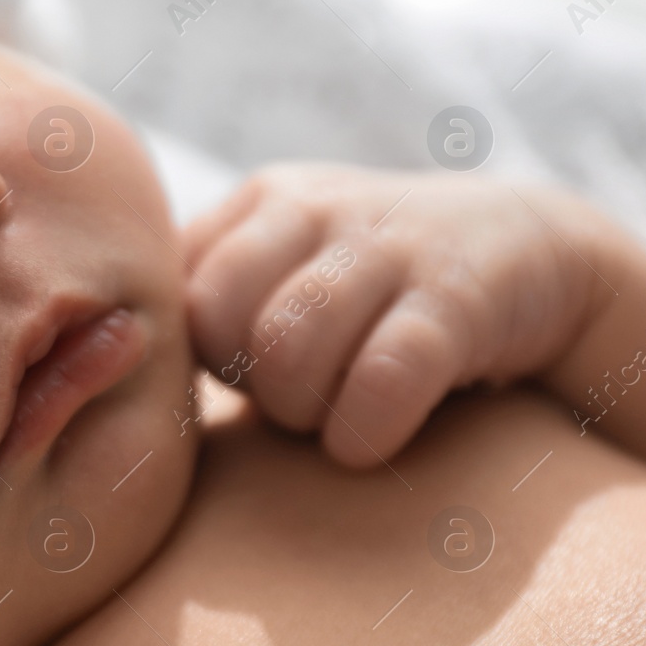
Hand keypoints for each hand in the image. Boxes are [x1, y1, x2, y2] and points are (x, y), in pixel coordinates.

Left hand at [180, 163, 606, 466]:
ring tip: (330, 419)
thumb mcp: (284, 273)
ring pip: (285, 344)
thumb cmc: (368, 295)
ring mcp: (385, 244)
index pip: (174, 294)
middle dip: (243, 383)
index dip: (198, 358)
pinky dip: (362, 430)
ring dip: (301, 410)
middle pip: (215, 317)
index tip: (243, 378)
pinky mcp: (455, 297)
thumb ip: (206, 304)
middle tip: (289, 401)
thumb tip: (118, 365)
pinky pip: (381, 376)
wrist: (527, 255)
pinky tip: (368, 439)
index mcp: (257, 206)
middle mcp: (311, 209)